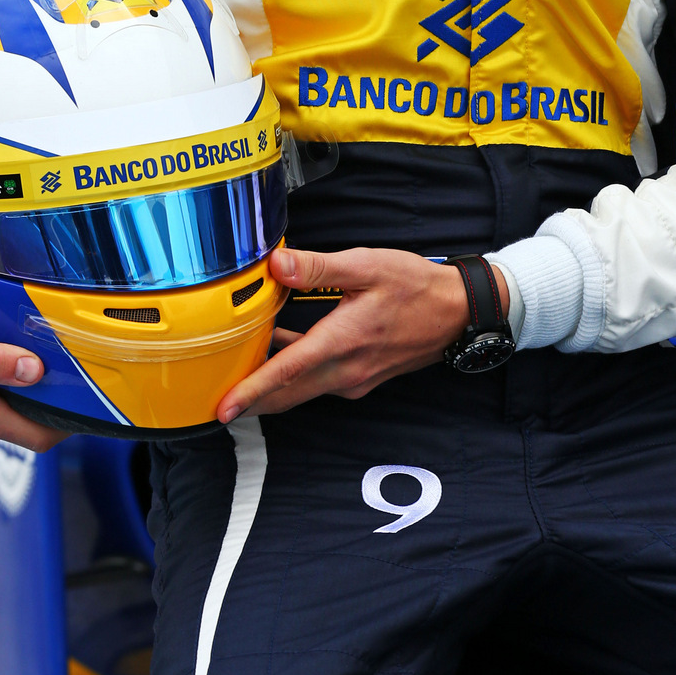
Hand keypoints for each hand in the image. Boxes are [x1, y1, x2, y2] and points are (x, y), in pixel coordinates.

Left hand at [217, 246, 509, 421]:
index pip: (286, 373)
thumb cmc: (416, 287)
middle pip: (286, 394)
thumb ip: (317, 267)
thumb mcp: (366, 266)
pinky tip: (281, 348)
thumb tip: (275, 266)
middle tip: (216, 397)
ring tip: (240, 371)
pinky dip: (294, 375)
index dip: (251, 392)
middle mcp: (346, 371)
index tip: (224, 408)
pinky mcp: (362, 377)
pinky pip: (318, 382)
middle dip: (250, 399)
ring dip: (271, 387)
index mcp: (342, 343)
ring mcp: (355, 379)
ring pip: (301, 391)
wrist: (458, 313)